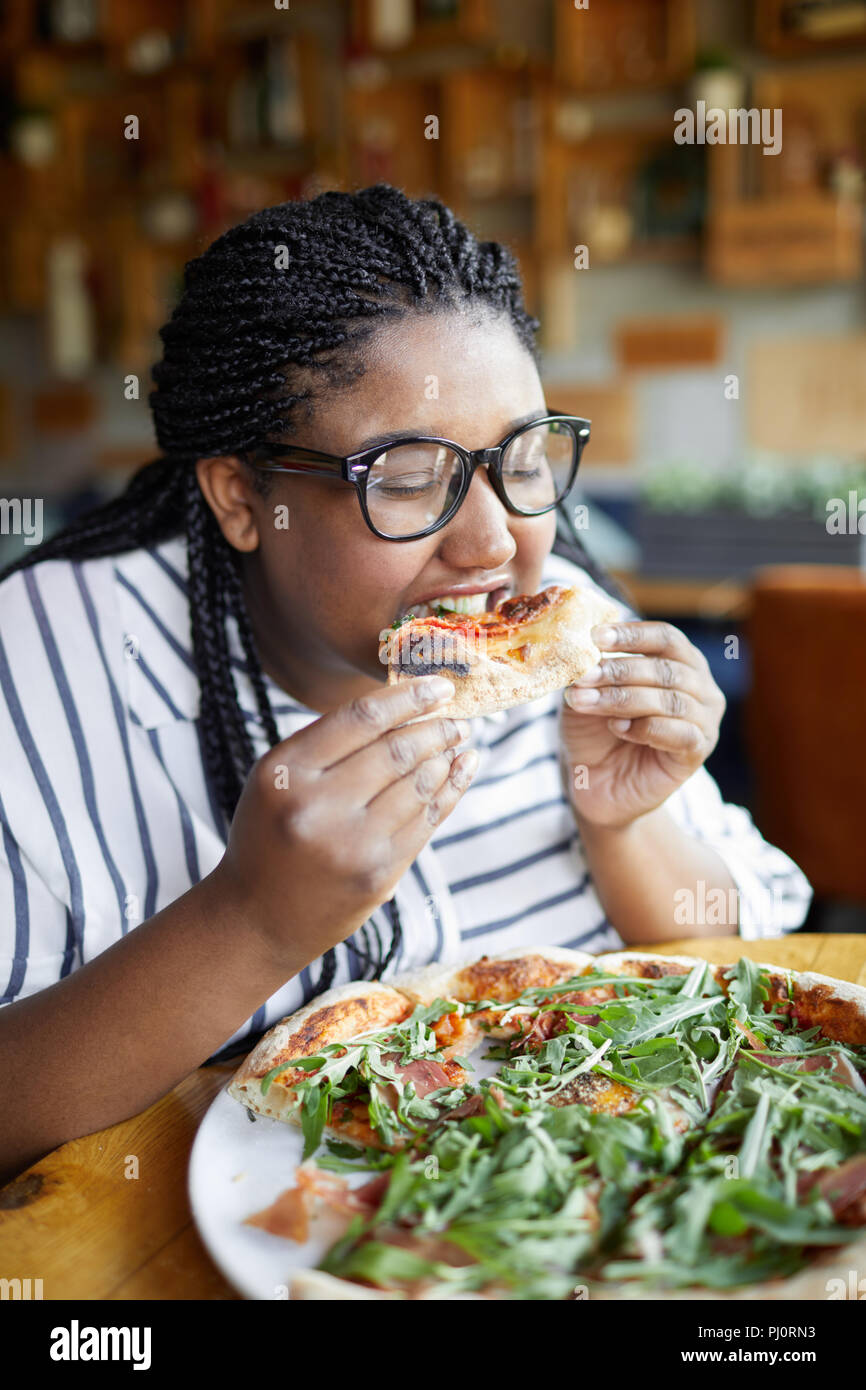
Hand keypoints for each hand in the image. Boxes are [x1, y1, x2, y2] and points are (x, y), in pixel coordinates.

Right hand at [214, 677, 477, 971]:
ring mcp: (351, 845)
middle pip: (396, 750)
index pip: (361, 718)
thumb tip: (408, 706)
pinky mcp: (378, 875)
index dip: (408, 697)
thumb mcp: (278, 780)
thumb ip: (329, 744)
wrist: (257, 918)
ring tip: (458, 741)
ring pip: (417, 785)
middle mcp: (316, 807)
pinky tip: (459, 771)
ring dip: (445, 758)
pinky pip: (426, 822)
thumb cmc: (271, 835)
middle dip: (436, 728)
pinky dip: (449, 791)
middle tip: (458, 717)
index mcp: (285, 772)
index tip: (440, 685)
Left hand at [560, 620, 725, 829]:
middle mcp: (700, 686)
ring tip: (586, 703)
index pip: (665, 638)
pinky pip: (679, 733)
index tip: (595, 637)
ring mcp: (704, 720)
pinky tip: (616, 728)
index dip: (632, 635)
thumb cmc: (595, 730)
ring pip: (670, 701)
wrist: (597, 783)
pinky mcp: (699, 751)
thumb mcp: (586, 693)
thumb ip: (590, 670)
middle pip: (666, 668)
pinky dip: (644, 728)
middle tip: (584, 676)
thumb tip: (583, 650)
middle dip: (619, 671)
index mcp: (680, 661)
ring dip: (623, 699)